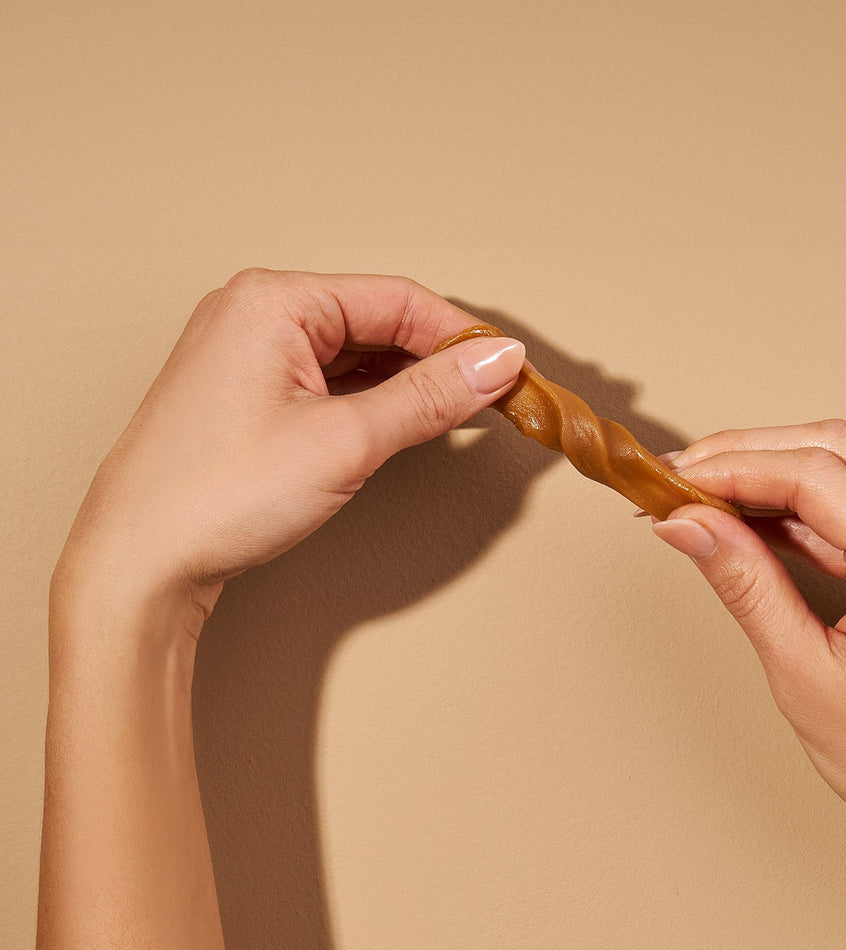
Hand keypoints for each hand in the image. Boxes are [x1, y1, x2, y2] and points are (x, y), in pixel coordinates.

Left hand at [56, 268, 524, 626]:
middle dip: (437, 359)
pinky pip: (328, 381)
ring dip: (408, 382)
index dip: (462, 337)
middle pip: (377, 320)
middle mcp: (256, 313)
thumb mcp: (346, 441)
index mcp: (274, 300)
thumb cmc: (218, 495)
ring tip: (458, 414)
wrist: (140, 562)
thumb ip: (430, 397)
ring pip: (355, 353)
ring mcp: (248, 355)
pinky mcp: (247, 396)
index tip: (511, 371)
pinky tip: (404, 424)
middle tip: (493, 397)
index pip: (398, 299)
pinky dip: (372, 400)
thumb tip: (495, 363)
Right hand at [651, 420, 845, 896]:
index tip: (668, 483)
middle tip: (677, 482)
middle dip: (746, 453)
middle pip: (833, 446)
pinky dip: (813, 502)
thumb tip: (686, 524)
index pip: (811, 473)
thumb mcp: (806, 677)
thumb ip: (746, 583)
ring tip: (706, 501)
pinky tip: (759, 524)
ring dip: (777, 471)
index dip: (729, 467)